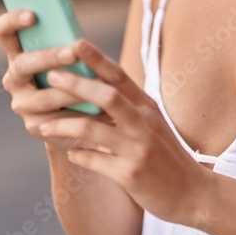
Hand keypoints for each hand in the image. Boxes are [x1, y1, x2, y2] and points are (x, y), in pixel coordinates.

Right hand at [0, 10, 113, 148]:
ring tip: (94, 85)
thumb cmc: (75, 75)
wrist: (80, 116)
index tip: (33, 15)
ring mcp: (22, 104)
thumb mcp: (71, 57)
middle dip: (48, 57)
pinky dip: (77, 113)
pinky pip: (55, 120)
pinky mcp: (34, 126)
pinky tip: (96, 109)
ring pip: (42, 97)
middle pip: (23, 64)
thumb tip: (81, 39)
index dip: (12, 21)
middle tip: (72, 53)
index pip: (3, 32)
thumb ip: (69, 45)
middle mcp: (14, 78)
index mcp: (18, 53)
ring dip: (69, 90)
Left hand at [39, 38, 213, 226]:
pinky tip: (71, 152)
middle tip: (50, 76)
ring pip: (92, 128)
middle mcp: (144, 123)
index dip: (97, 58)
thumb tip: (94, 87)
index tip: (75, 42)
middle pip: (106, 95)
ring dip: (63, 124)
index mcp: (147, 107)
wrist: (193, 193)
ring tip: (42, 124)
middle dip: (75, 84)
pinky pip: (94, 161)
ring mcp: (137, 149)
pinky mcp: (130, 175)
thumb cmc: (166, 155)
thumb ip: (127, 107)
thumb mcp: (152, 124)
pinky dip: (78, 155)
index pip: (120, 75)